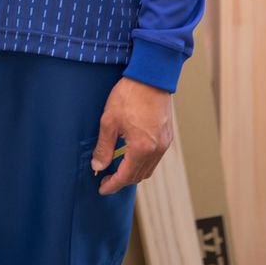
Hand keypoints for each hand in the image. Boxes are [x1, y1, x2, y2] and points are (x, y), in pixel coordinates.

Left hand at [91, 76, 172, 194]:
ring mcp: (165, 143)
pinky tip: (132, 154)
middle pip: (139, 176)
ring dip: (133, 172)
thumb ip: (103, 147)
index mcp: (141, 149)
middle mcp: (156, 150)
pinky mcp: (167, 135)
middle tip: (107, 178)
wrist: (151, 75)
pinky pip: (155, 157)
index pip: (126, 177)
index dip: (112, 185)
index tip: (102, 188)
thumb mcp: (109, 121)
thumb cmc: (129, 95)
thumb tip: (98, 166)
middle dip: (122, 181)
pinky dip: (143, 161)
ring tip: (118, 168)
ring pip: (148, 168)